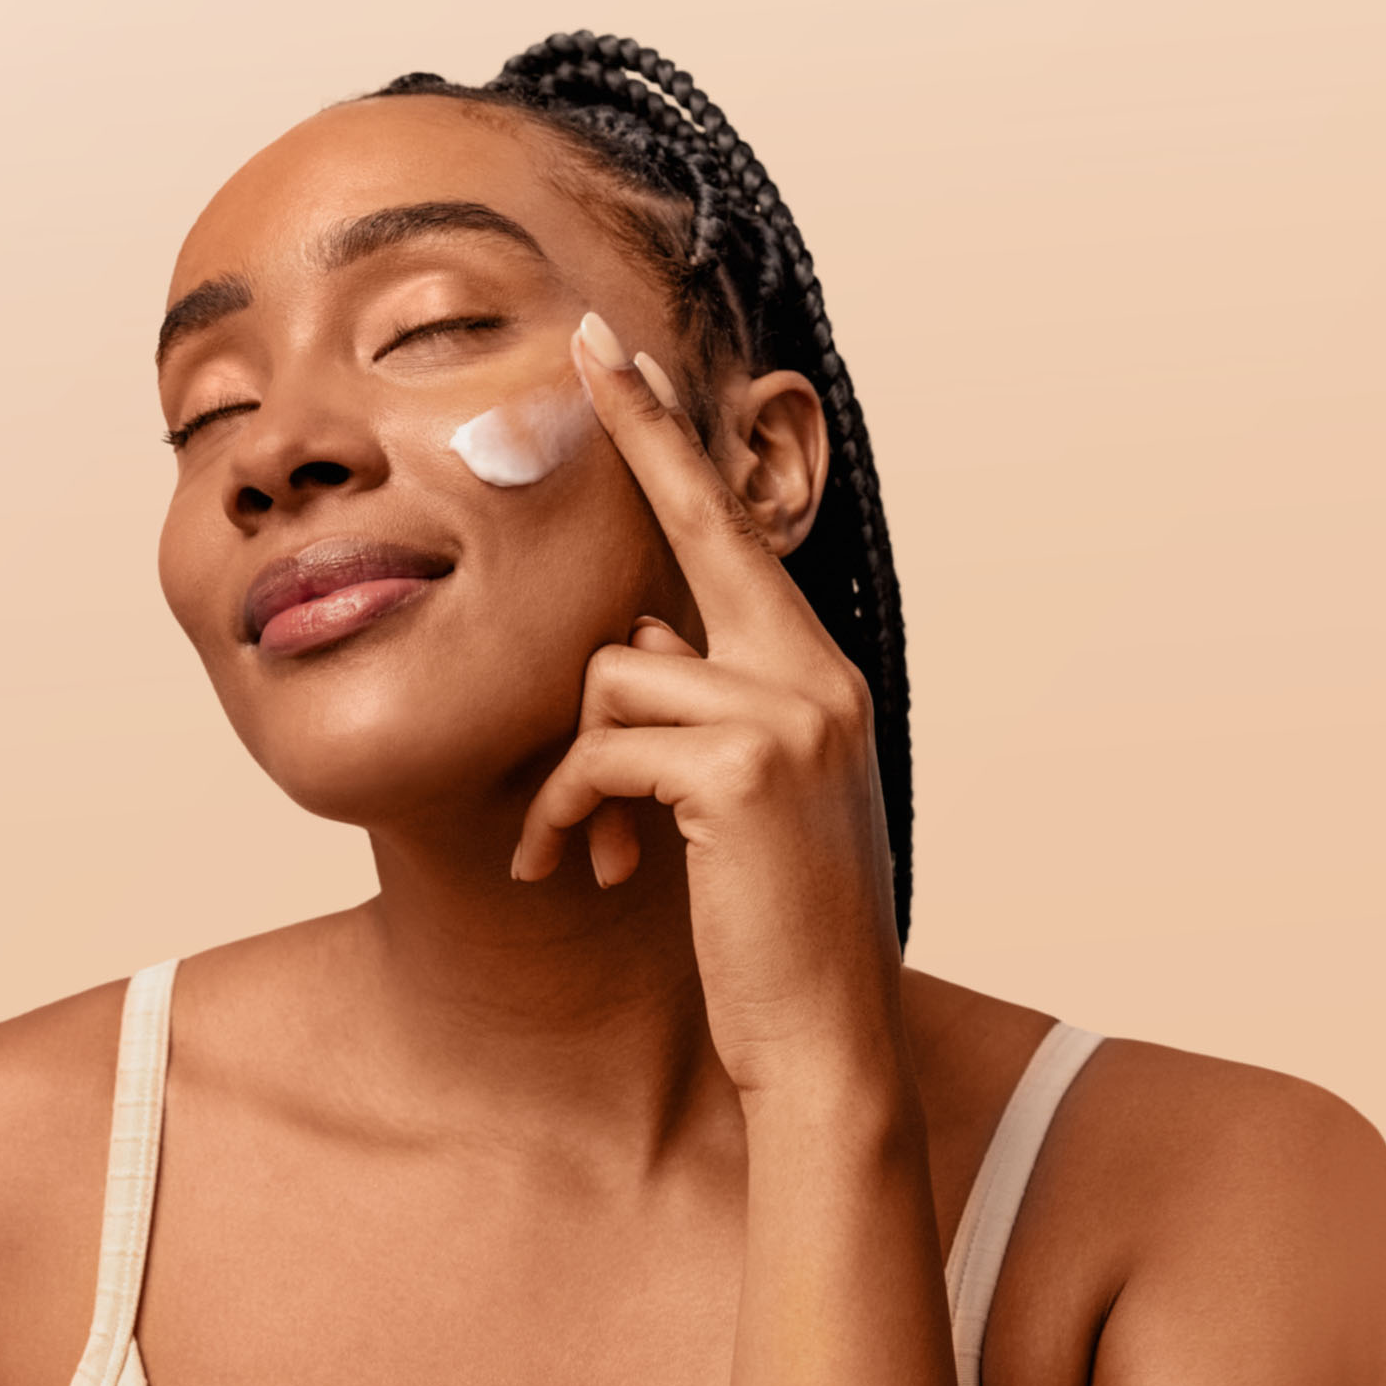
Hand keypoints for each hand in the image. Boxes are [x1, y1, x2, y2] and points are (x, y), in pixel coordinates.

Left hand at [511, 313, 907, 1109]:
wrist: (822, 1042)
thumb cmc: (773, 929)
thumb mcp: (742, 803)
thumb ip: (705, 708)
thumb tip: (639, 645)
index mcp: (820, 678)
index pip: (737, 539)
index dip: (675, 446)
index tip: (620, 362)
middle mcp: (817, 676)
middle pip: (692, 544)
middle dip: (641, 438)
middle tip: (584, 343)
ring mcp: (789, 714)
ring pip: (613, 677)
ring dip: (570, 770)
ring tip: (579, 846)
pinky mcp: (739, 768)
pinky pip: (598, 751)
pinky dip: (562, 811)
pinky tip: (573, 868)